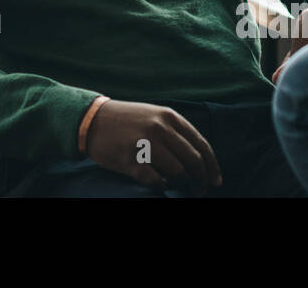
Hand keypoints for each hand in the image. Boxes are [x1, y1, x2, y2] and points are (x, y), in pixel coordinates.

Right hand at [84, 100, 221, 192]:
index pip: (201, 145)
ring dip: (179, 184)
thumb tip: (202, 161)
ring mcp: (145, 144)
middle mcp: (159, 128)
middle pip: (193, 161)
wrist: (92, 120)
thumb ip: (176, 133)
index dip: (212, 166)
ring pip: (177, 173)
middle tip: (198, 190)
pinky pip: (156, 181)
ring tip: (174, 184)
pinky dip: (161, 186)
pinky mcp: (130, 160)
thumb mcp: (155, 116)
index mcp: (169, 117)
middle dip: (200, 180)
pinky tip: (157, 182)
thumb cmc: (127, 121)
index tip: (215, 181)